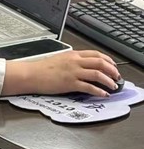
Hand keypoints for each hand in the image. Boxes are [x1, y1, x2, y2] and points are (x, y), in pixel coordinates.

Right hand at [3, 49, 119, 97]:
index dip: (108, 60)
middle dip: (112, 70)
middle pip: (99, 62)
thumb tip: (83, 65)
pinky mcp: (70, 83)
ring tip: (113, 85)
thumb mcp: (60, 58)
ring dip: (108, 80)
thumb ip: (72, 60)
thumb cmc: (42, 67)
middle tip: (117, 76)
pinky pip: (89, 87)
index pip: (95, 54)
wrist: (32, 74)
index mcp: (73, 54)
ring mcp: (73, 72)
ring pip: (97, 74)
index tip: (113, 65)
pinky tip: (103, 94)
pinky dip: (99, 91)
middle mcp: (75, 62)